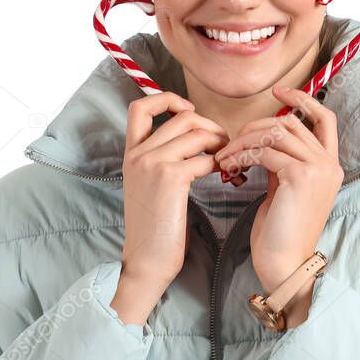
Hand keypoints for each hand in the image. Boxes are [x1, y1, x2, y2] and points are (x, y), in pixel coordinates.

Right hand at [119, 91, 228, 297]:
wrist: (147, 260)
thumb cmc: (156, 229)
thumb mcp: (149, 187)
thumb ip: (162, 161)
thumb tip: (195, 142)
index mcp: (131, 154)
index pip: (140, 107)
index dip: (167, 99)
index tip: (188, 110)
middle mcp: (139, 154)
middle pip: (182, 117)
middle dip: (210, 125)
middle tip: (225, 144)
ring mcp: (153, 163)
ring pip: (197, 132)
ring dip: (221, 143)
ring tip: (228, 159)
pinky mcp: (171, 178)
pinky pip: (205, 158)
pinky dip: (221, 165)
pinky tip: (225, 176)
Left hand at [214, 85, 342, 292]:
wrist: (284, 264)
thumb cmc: (279, 232)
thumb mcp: (284, 189)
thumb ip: (282, 162)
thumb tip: (261, 140)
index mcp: (329, 165)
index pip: (324, 118)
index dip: (302, 99)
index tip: (278, 91)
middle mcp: (329, 164)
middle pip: (291, 122)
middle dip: (256, 126)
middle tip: (230, 141)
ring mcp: (318, 168)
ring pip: (276, 133)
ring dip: (244, 140)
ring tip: (224, 156)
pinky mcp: (300, 176)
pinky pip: (265, 151)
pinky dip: (243, 154)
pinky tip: (229, 166)